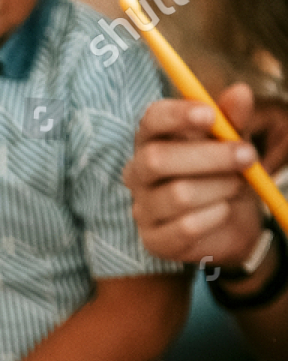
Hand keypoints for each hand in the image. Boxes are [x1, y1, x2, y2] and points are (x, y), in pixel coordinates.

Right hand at [123, 88, 270, 268]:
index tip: (210, 115)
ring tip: (237, 186)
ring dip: (220, 188)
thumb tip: (239, 93)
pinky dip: (215, 216)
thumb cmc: (224, 175)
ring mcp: (142, 209)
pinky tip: (223, 211)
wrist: (230, 224)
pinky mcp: (153, 241)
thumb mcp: (233, 142)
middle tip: (248, 155)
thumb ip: (234, 120)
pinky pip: (185, 227)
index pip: (150, 121)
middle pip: (155, 160)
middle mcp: (138, 174)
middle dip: (210, 156)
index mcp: (153, 141)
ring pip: (177, 195)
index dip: (176, 116)